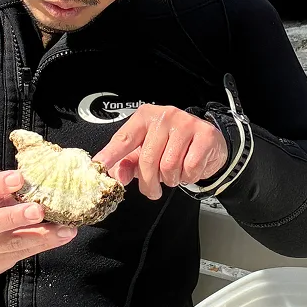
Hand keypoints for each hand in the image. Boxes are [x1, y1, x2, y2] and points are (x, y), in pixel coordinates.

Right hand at [0, 170, 76, 275]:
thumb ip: (2, 187)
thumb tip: (36, 174)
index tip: (18, 178)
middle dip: (15, 217)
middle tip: (37, 210)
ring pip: (13, 243)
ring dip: (42, 235)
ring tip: (63, 229)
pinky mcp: (0, 262)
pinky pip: (25, 253)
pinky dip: (46, 244)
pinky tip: (62, 236)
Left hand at [94, 105, 228, 199]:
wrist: (206, 142)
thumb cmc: (171, 146)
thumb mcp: (145, 152)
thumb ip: (127, 163)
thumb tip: (117, 176)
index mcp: (145, 117)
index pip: (124, 137)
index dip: (112, 154)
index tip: (100, 165)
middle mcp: (165, 116)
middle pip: (148, 159)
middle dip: (149, 182)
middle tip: (152, 190)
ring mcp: (186, 123)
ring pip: (169, 166)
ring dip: (171, 179)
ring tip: (173, 174)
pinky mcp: (205, 135)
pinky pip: (190, 168)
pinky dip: (188, 177)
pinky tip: (188, 169)